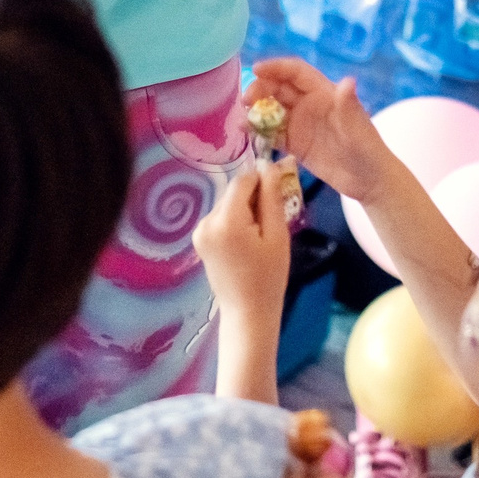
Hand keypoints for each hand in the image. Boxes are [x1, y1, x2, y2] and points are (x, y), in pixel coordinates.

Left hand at [196, 163, 293, 329]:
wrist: (247, 313)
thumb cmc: (269, 277)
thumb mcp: (277, 235)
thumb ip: (272, 197)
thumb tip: (270, 164)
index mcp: (226, 220)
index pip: (243, 180)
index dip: (262, 180)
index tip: (279, 193)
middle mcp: (206, 221)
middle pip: (234, 192)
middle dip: (253, 198)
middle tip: (271, 221)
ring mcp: (199, 230)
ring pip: (227, 203)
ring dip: (244, 209)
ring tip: (259, 235)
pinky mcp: (199, 238)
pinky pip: (220, 217)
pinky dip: (234, 220)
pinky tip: (246, 241)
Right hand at [244, 58, 395, 200]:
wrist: (369, 182)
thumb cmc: (368, 149)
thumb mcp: (358, 127)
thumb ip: (348, 106)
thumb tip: (347, 81)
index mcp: (324, 93)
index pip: (295, 72)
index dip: (276, 68)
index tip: (256, 70)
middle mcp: (309, 104)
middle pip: (278, 88)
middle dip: (260, 89)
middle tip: (245, 101)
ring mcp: (300, 124)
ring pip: (271, 110)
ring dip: (255, 111)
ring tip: (241, 120)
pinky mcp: (295, 144)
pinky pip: (272, 133)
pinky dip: (258, 132)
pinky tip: (246, 134)